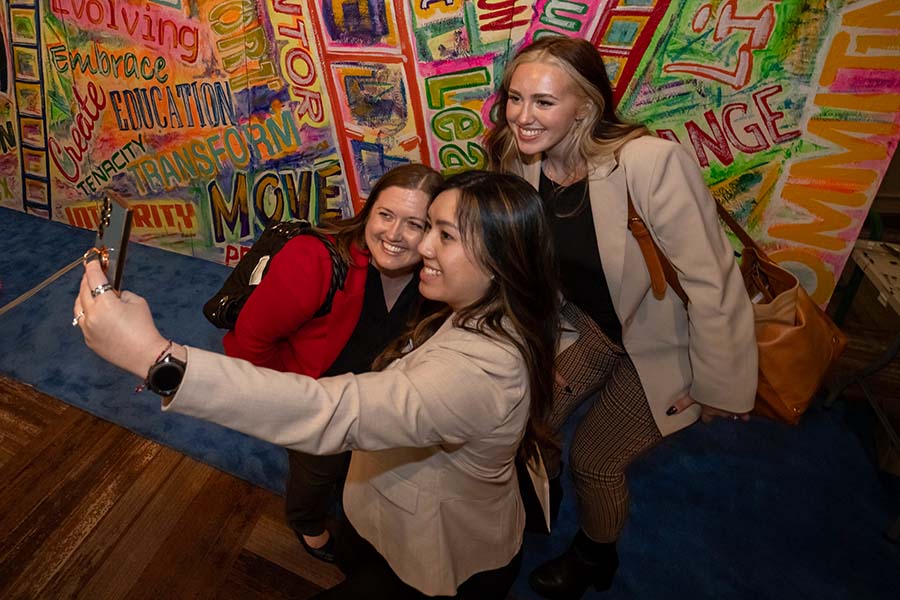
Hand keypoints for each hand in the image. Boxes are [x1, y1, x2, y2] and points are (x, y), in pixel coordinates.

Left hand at [74, 259, 168, 378]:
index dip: (92, 266)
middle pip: (83, 291)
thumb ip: (122, 294)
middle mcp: (92, 315)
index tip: (92, 259)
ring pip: (78, 307)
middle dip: (87, 280)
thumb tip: (113, 294)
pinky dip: (87, 313)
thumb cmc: (145, 327)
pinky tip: (95, 312)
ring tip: (90, 292)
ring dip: (83, 297)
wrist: (145, 355)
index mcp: (105, 303)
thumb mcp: (137, 302)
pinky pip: (82, 322)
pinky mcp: (88, 340)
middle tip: (92, 274)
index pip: (94, 278)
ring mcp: (87, 329)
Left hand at [666, 394, 749, 423]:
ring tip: (731, 411)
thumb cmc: (708, 388)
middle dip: (719, 413)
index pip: (706, 419)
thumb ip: (682, 404)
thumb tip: (669, 412)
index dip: (706, 418)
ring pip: (731, 414)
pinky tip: (746, 418)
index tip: (705, 419)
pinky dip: (745, 414)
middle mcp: (721, 412)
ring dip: (730, 412)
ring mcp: (732, 409)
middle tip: (718, 409)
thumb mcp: (693, 395)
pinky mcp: (742, 406)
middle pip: (719, 415)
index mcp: (709, 410)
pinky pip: (745, 413)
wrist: (726, 383)